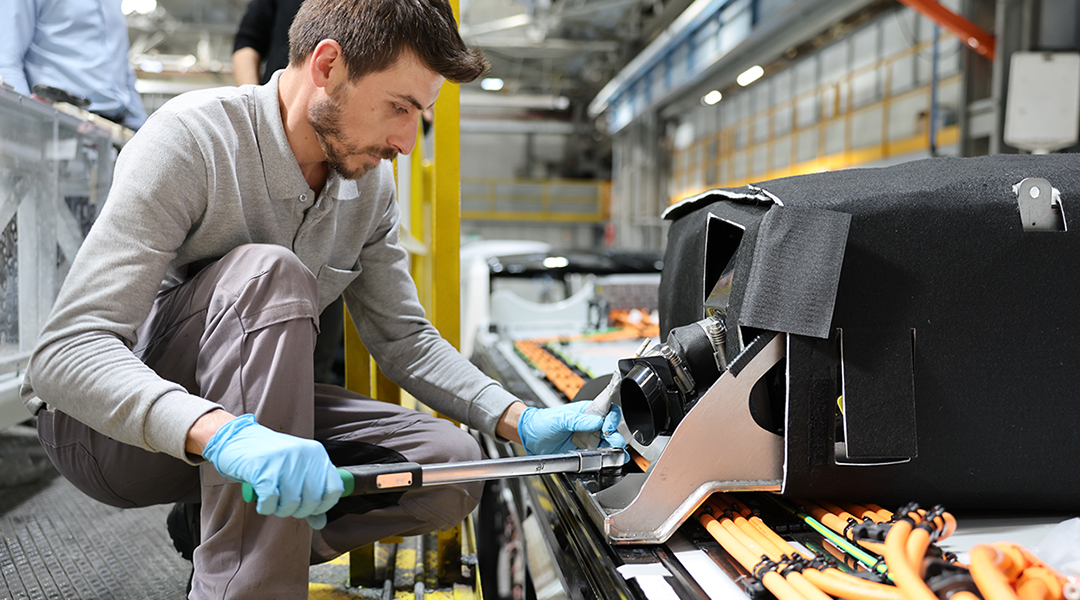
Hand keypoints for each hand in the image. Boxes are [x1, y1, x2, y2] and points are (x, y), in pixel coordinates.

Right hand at [201, 414, 343, 528]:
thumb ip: (310, 495)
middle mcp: (304, 454)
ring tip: (273, 501)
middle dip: (298, 511)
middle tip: (285, 505)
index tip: (309, 508)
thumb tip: (320, 523)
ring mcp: (284, 460)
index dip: (323, 506)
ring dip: (280, 510)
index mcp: (317, 453)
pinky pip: (271, 501)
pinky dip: (266, 507)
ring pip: (292, 503)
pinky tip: (262, 501)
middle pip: (313, 500)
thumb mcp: (295, 471)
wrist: (237, 438)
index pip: (334, 489)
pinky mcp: (263, 468)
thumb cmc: (269, 458)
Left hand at [517, 401, 625, 454]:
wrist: (531, 438)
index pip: (608, 410)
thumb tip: (597, 422)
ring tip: (616, 455)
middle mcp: (591, 425)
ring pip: (609, 444)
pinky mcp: (585, 453)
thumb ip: (579, 420)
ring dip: (615, 450)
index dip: (613, 418)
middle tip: (614, 442)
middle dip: (617, 436)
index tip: (608, 427)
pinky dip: (606, 460)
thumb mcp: (561, 419)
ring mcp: (589, 440)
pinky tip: (609, 462)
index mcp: (587, 412)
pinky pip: (599, 456)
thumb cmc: (544, 422)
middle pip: (612, 429)